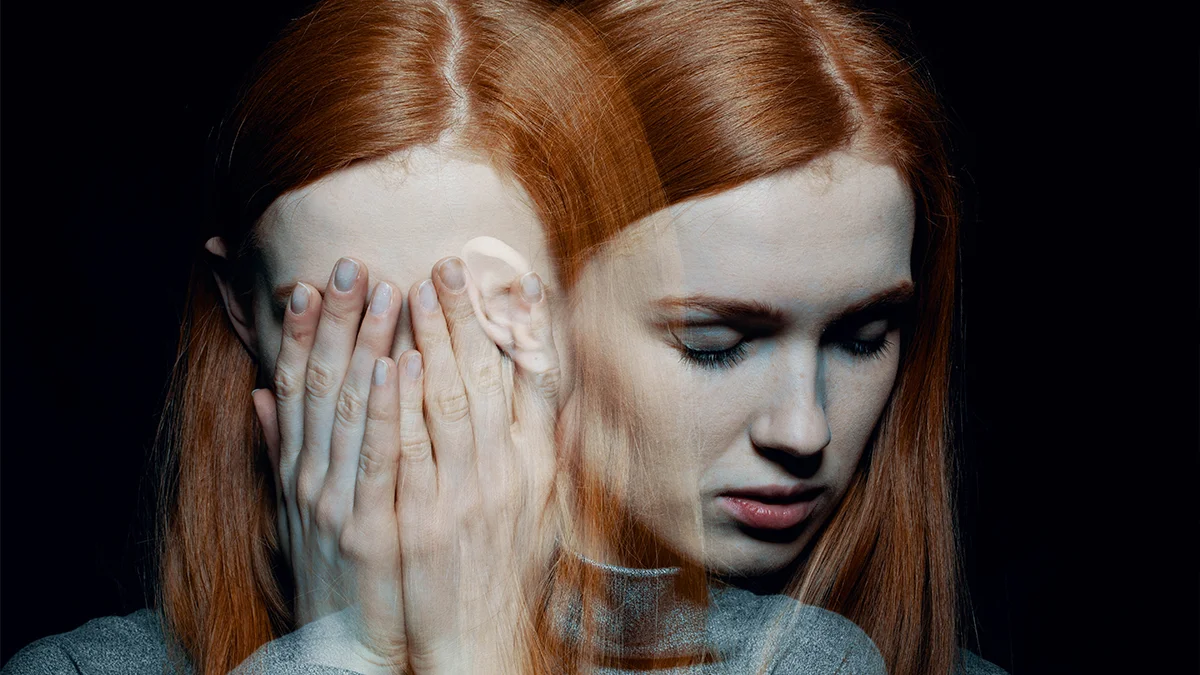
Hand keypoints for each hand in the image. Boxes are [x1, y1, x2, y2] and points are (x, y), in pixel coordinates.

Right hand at [252, 257, 407, 672]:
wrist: (353, 644)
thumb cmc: (339, 571)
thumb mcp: (299, 510)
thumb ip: (282, 449)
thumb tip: (260, 393)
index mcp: (298, 470)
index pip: (295, 387)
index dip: (303, 333)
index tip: (314, 284)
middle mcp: (310, 478)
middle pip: (322, 383)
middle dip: (338, 321)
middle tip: (354, 264)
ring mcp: (337, 500)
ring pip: (353, 407)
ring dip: (370, 345)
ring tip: (389, 291)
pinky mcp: (370, 526)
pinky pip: (382, 455)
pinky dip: (391, 407)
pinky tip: (404, 363)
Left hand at [397, 257, 560, 674]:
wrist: (478, 642)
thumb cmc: (505, 572)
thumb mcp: (542, 509)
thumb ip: (547, 448)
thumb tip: (551, 394)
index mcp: (536, 465)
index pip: (534, 381)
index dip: (522, 326)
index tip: (514, 277)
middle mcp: (508, 473)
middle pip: (488, 377)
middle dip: (466, 316)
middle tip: (448, 264)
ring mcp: (464, 495)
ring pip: (449, 400)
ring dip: (432, 341)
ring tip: (413, 289)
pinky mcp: (421, 519)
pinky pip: (410, 449)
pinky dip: (403, 402)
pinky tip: (393, 361)